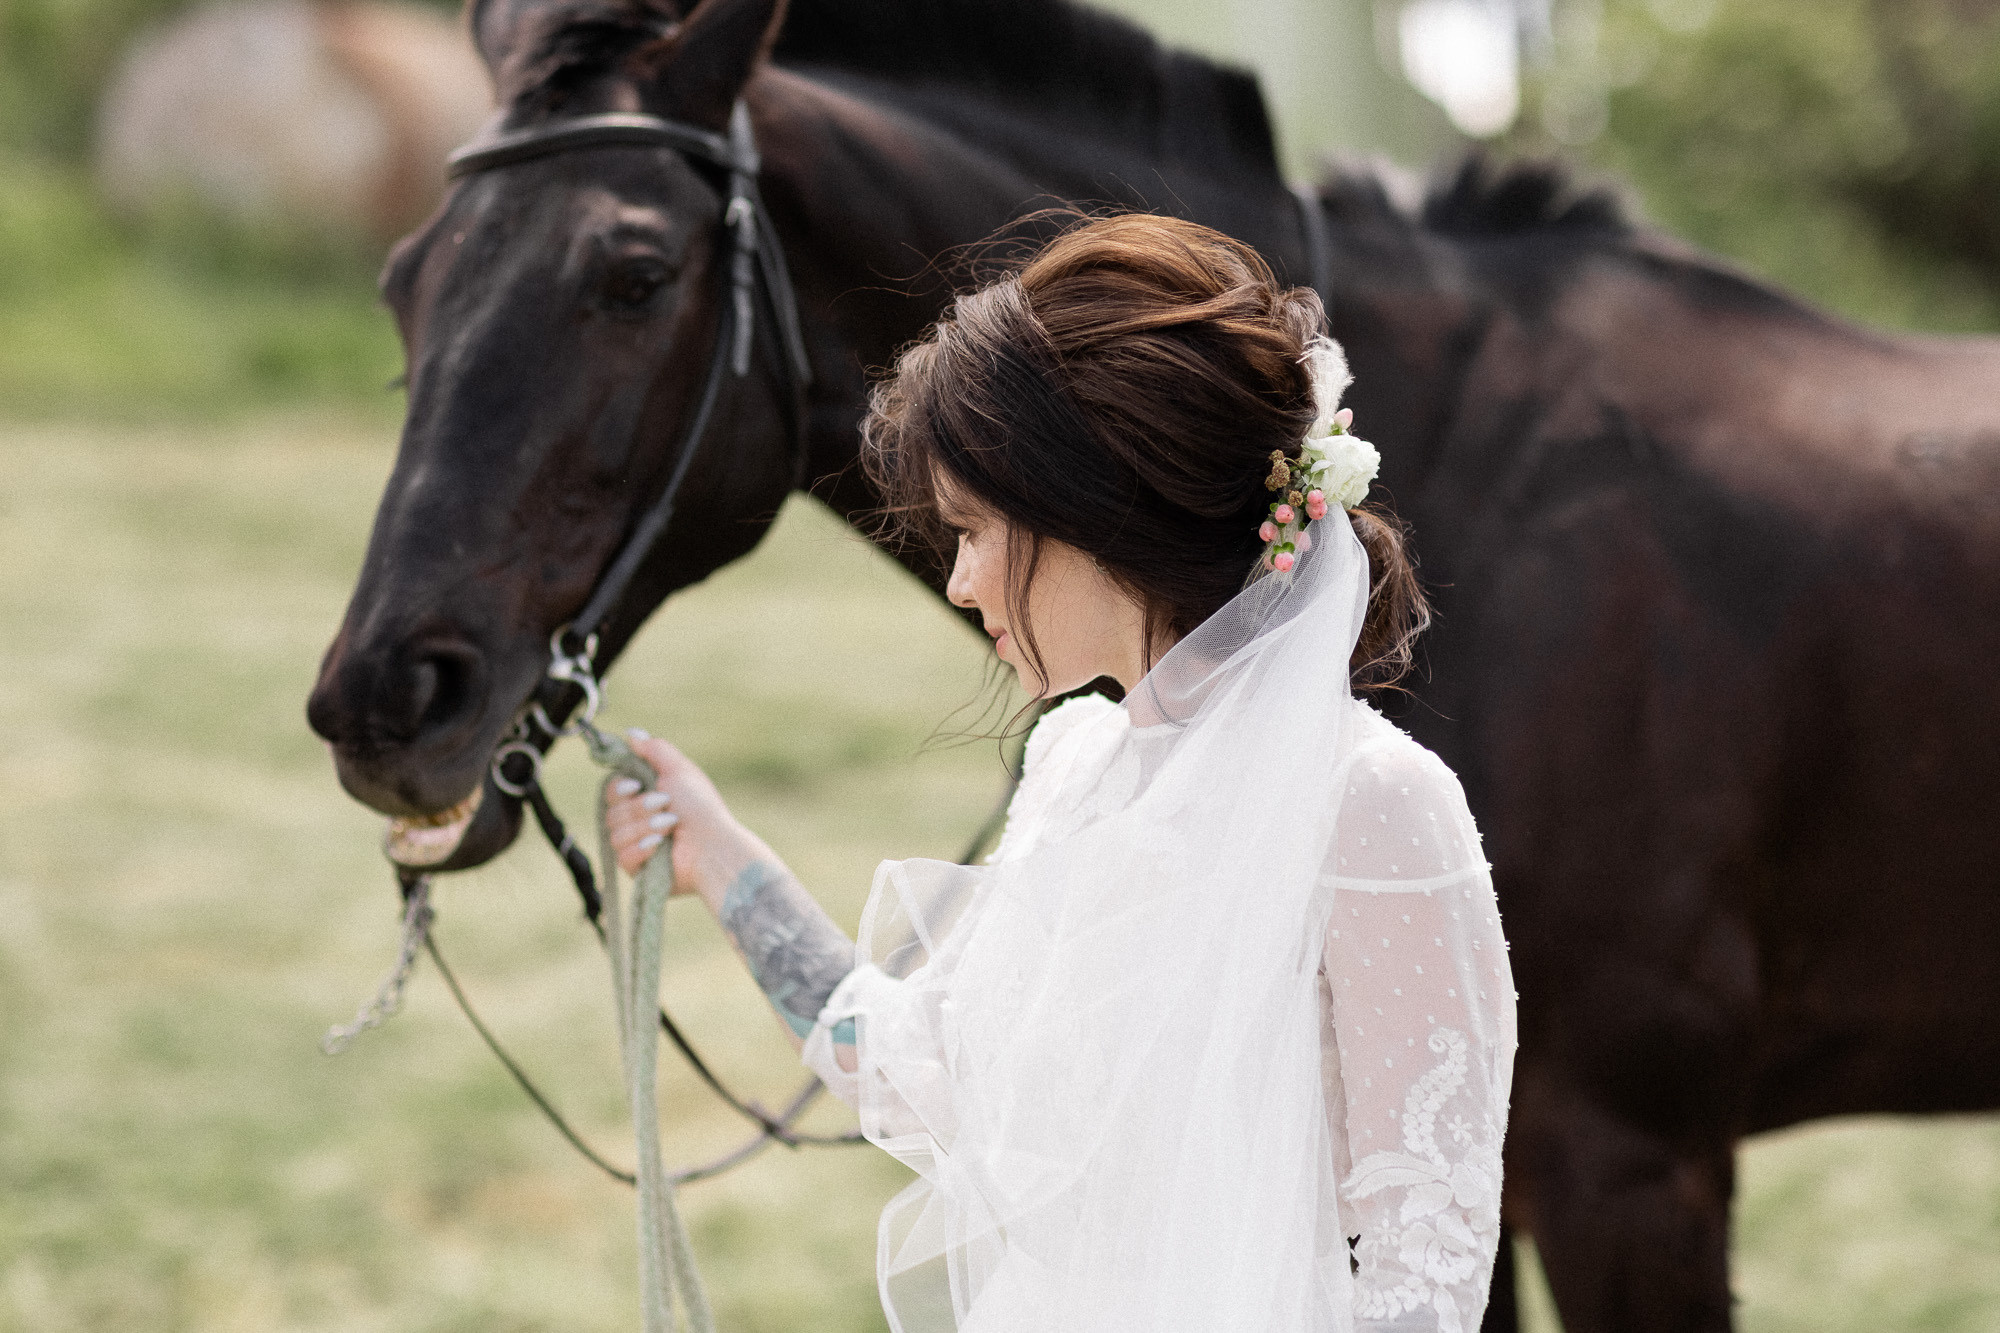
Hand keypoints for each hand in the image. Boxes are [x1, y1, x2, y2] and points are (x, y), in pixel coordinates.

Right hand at [604, 731, 755, 896]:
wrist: (715, 845)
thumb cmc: (701, 807)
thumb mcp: (680, 770)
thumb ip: (655, 750)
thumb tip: (631, 733)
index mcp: (644, 797)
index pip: (611, 791)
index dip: (618, 788)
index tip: (635, 786)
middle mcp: (637, 821)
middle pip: (611, 811)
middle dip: (639, 807)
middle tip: (665, 804)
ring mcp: (636, 846)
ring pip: (615, 834)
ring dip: (645, 827)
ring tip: (670, 826)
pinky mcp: (637, 869)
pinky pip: (622, 856)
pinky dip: (642, 848)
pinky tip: (660, 847)